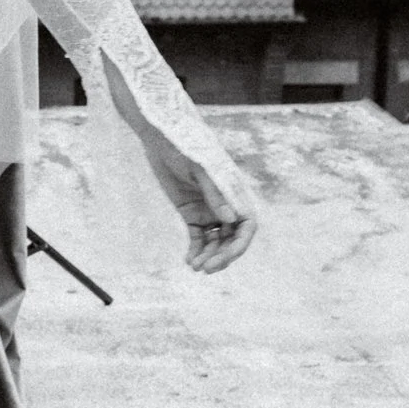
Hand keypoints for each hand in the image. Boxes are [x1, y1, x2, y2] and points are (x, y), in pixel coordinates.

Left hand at [139, 124, 254, 273]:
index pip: (247, 224)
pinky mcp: (191, 212)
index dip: (241, 244)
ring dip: (208, 255)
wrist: (161, 138)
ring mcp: (208, 209)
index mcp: (233, 192)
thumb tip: (230, 219)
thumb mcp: (199, 169)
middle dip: (222, 256)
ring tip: (195, 267)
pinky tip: (189, 260)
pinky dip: (196, 250)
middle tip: (206, 269)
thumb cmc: (185, 146)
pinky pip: (198, 237)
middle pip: (232, 238)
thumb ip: (214, 193)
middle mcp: (225, 204)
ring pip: (215, 241)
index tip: (226, 258)